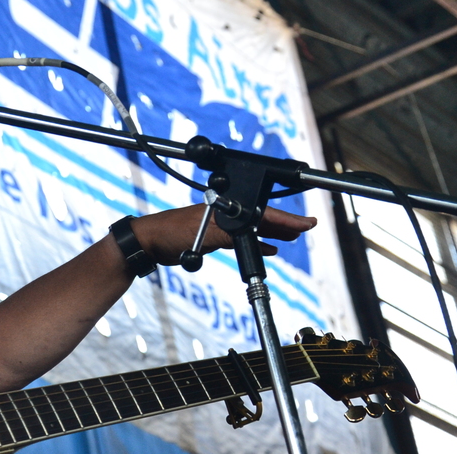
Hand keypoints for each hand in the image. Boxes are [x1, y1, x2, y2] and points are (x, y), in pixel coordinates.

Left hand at [132, 203, 316, 263]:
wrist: (149, 241)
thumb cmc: (171, 232)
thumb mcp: (206, 235)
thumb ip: (231, 236)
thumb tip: (255, 239)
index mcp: (225, 207)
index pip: (262, 212)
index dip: (286, 220)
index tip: (307, 223)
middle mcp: (225, 212)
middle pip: (261, 218)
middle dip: (284, 224)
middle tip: (305, 229)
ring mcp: (220, 224)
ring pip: (253, 227)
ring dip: (272, 233)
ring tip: (291, 237)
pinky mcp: (214, 236)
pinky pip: (242, 238)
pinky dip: (256, 243)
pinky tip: (268, 249)